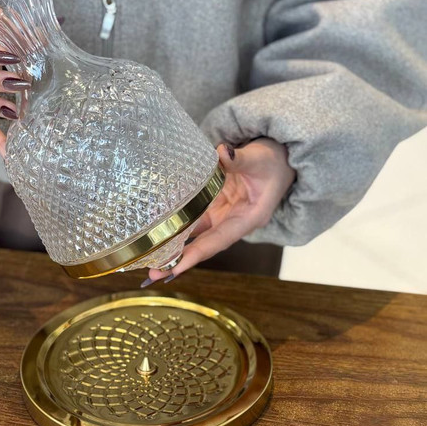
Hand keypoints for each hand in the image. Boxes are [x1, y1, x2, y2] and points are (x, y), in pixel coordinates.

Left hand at [145, 138, 295, 282]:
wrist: (279, 157)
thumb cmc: (273, 161)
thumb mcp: (260, 158)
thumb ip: (241, 158)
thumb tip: (222, 152)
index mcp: (248, 218)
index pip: (218, 241)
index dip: (196, 255)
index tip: (175, 269)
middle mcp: (233, 221)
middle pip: (203, 244)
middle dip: (178, 259)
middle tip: (152, 273)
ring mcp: (222, 214)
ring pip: (195, 233)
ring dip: (173, 245)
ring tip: (148, 258)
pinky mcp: (214, 204)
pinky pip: (193, 216)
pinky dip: (176, 222)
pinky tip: (156, 227)